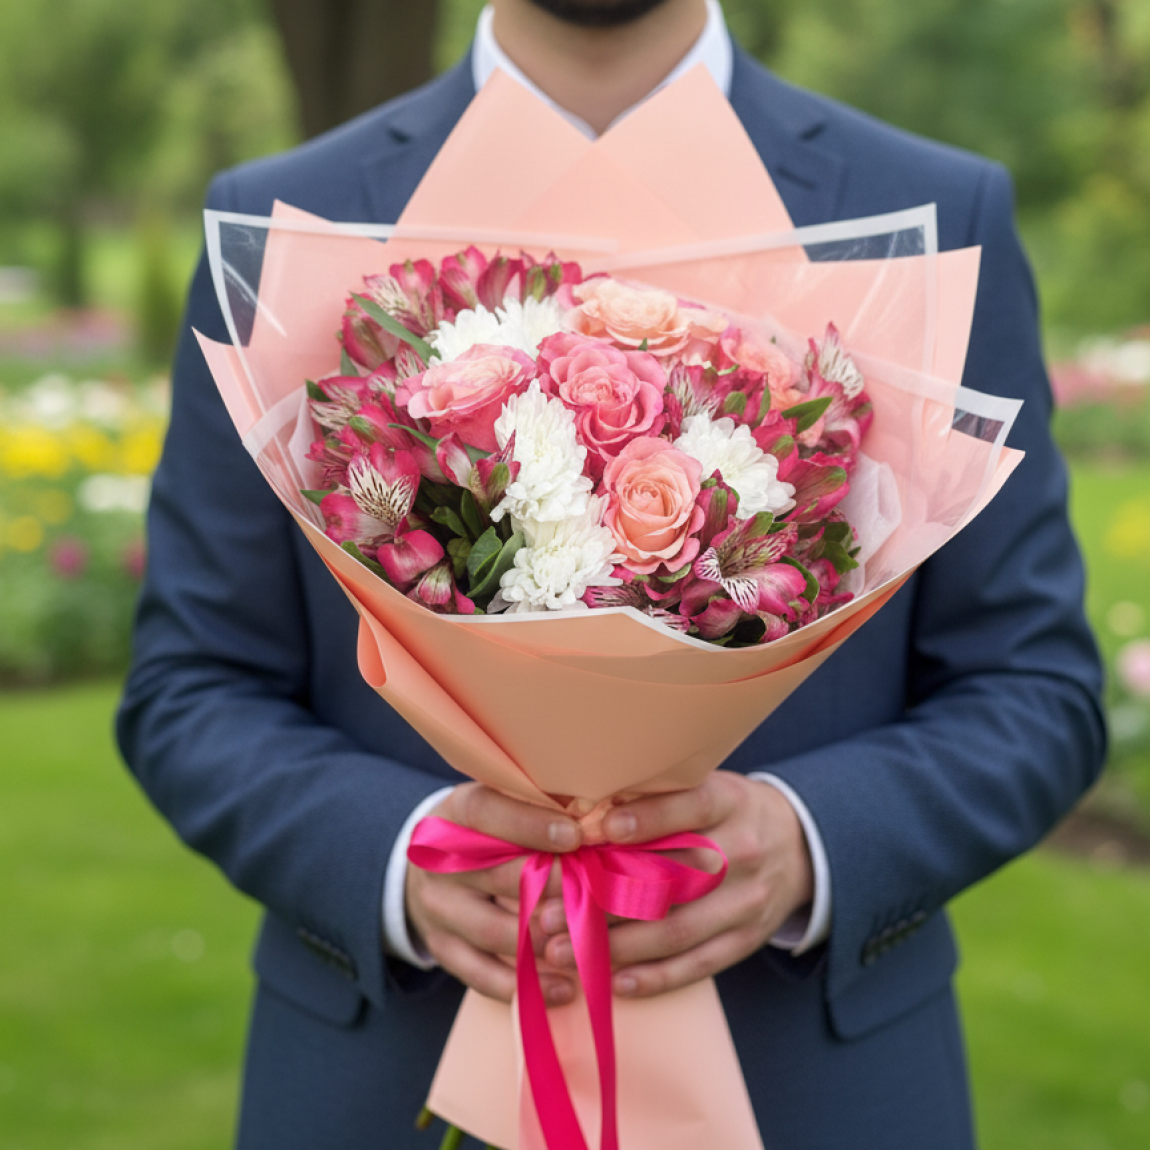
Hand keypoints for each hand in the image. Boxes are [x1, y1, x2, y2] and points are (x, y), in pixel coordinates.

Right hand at [405, 783, 582, 1005]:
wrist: (434, 868)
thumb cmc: (489, 829)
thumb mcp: (503, 802)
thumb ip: (540, 805)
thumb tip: (595, 815)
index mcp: (458, 813)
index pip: (488, 813)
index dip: (531, 825)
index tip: (575, 836)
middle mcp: (441, 861)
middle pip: (498, 876)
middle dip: (551, 886)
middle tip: (596, 893)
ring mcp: (438, 909)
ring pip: (494, 931)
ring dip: (545, 940)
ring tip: (589, 942)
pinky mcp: (442, 948)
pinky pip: (483, 975)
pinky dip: (527, 985)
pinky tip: (565, 988)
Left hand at [539, 772, 813, 997]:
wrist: (797, 845)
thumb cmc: (726, 810)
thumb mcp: (706, 784)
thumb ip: (656, 792)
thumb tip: (582, 803)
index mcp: (730, 803)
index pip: (691, 808)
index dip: (648, 819)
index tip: (599, 830)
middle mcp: (741, 852)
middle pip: (672, 880)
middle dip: (604, 900)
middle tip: (547, 913)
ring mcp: (746, 902)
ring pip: (676, 930)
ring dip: (614, 947)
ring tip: (560, 952)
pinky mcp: (745, 940)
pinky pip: (697, 965)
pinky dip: (654, 977)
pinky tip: (613, 981)